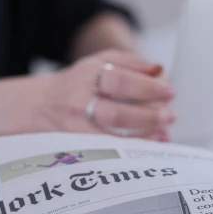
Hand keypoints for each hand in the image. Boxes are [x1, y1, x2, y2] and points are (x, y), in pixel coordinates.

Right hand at [34, 50, 175, 139]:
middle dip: (149, 116)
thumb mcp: (100, 62)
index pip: (119, 81)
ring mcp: (78, 128)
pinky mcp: (79, 146)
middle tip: (170, 115)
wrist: (42, 105)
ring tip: (164, 131)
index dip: (147, 88)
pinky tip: (151, 144)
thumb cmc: (80, 82)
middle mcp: (80, 103)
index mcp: (87, 76)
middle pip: (116, 114)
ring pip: (112, 137)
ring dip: (143, 136)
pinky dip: (133, 148)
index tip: (169, 91)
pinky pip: (110, 151)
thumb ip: (131, 63)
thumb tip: (159, 70)